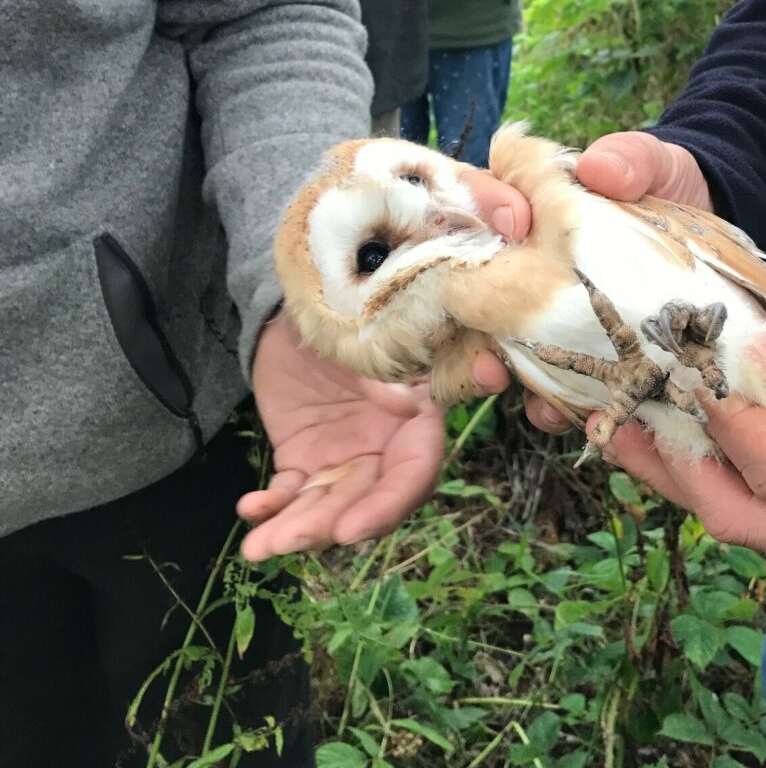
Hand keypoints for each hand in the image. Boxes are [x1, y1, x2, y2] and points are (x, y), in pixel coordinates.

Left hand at [239, 169, 531, 560]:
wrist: (307, 267)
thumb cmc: (367, 253)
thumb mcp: (413, 237)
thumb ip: (471, 220)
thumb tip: (513, 217)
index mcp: (420, 403)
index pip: (418, 465)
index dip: (393, 498)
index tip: (353, 525)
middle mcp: (391, 435)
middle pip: (373, 497)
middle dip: (336, 525)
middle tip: (292, 543)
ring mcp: (352, 446)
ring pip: (332, 504)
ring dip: (298, 531)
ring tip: (259, 549)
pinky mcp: (312, 451)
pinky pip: (296, 492)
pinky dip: (274, 507)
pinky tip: (251, 508)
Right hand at [472, 131, 712, 425]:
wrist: (706, 243)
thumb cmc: (666, 189)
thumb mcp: (655, 165)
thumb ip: (631, 160)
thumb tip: (600, 166)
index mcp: (524, 203)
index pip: (480, 197)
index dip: (484, 207)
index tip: (516, 224)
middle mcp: (520, 259)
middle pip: (472, 285)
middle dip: (468, 315)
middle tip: (481, 338)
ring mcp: (543, 308)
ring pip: (501, 341)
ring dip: (500, 366)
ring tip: (507, 386)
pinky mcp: (574, 348)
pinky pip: (552, 381)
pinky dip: (555, 403)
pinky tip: (571, 415)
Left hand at [600, 307, 765, 572]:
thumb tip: (740, 364)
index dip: (727, 425)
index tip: (685, 374)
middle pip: (745, 518)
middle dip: (674, 467)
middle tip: (617, 420)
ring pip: (738, 524)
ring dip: (676, 475)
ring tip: (620, 430)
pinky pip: (752, 514)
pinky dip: (706, 477)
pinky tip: (671, 441)